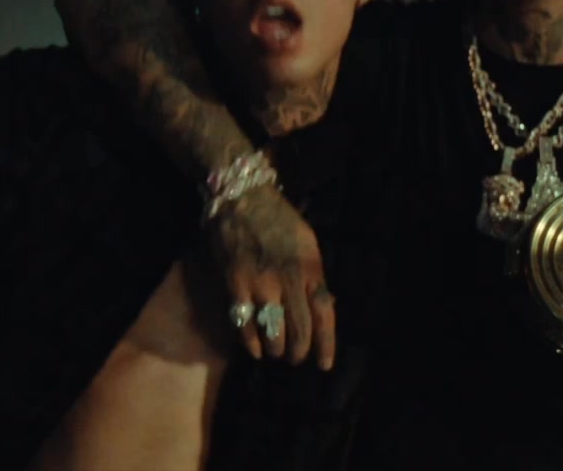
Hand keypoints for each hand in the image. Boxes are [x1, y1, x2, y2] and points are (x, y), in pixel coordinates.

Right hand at [211, 184, 335, 369]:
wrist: (241, 197)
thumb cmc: (278, 219)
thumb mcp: (307, 242)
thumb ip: (313, 273)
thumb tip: (322, 305)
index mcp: (310, 266)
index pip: (324, 313)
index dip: (326, 343)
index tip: (324, 365)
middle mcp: (288, 278)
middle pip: (300, 328)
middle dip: (299, 351)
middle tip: (296, 358)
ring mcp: (261, 282)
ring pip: (273, 331)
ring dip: (276, 349)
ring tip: (276, 353)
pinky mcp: (236, 282)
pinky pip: (244, 322)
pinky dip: (250, 342)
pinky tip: (254, 350)